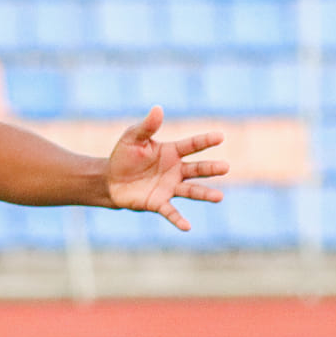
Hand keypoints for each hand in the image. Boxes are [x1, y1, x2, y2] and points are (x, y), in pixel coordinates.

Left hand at [106, 106, 227, 231]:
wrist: (110, 180)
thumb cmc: (124, 156)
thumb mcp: (132, 138)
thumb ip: (146, 126)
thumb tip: (158, 109)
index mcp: (171, 152)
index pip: (192, 145)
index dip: (205, 141)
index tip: (220, 136)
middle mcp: (175, 170)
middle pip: (197, 169)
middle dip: (211, 168)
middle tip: (225, 167)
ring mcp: (169, 188)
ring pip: (191, 190)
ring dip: (204, 194)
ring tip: (219, 197)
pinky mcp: (158, 203)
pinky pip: (171, 212)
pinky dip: (179, 219)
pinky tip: (188, 227)